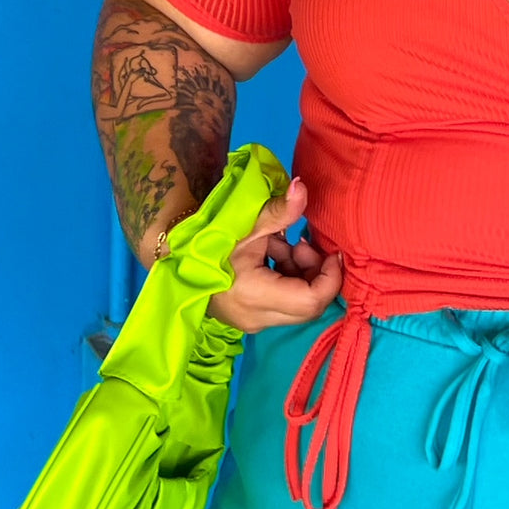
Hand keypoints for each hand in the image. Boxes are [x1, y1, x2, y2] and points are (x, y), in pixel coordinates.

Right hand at [206, 176, 343, 332]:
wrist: (176, 258)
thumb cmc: (211, 239)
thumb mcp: (248, 223)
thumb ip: (281, 210)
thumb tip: (302, 186)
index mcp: (257, 296)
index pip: (311, 301)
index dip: (330, 277)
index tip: (333, 253)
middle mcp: (258, 318)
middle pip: (308, 305)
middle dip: (315, 272)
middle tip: (301, 243)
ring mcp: (253, 322)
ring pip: (297, 304)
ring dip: (299, 272)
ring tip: (281, 243)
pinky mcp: (251, 318)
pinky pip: (283, 303)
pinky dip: (287, 278)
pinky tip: (273, 254)